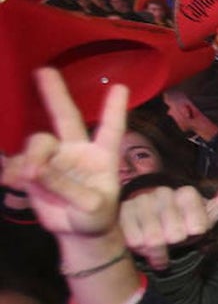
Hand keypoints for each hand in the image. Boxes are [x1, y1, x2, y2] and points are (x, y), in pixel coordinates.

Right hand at [1, 69, 125, 240]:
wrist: (79, 232)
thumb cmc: (96, 216)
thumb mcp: (91, 207)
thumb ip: (68, 188)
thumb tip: (37, 170)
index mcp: (103, 156)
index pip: (110, 129)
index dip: (114, 109)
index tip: (121, 86)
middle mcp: (77, 150)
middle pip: (66, 118)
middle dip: (56, 94)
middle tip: (44, 71)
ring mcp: (54, 159)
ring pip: (38, 143)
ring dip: (31, 156)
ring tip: (29, 175)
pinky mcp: (33, 172)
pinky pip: (18, 163)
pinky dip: (13, 170)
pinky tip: (10, 181)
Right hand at [119, 175, 217, 269]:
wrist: (155, 241)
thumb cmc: (183, 229)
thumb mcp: (207, 216)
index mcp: (185, 193)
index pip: (196, 218)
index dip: (194, 230)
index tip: (193, 232)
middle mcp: (162, 193)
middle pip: (175, 230)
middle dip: (175, 242)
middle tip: (173, 240)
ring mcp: (140, 202)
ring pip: (154, 237)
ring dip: (158, 249)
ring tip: (159, 245)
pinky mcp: (121, 215)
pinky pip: (135, 239)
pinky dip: (142, 249)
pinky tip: (141, 245)